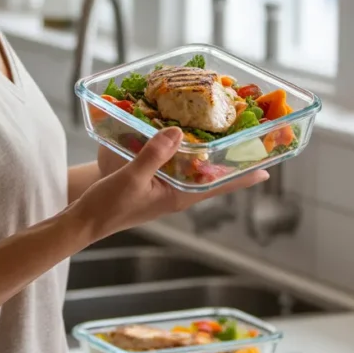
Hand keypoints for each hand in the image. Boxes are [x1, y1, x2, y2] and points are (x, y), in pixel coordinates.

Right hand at [75, 128, 268, 242]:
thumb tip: (177, 132)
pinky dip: (184, 151)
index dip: (244, 176)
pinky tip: (181, 137)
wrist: (84, 220)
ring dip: (209, 154)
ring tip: (223, 134)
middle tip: (250, 140)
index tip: (269, 167)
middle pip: (212, 176)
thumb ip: (153, 155)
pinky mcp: (153, 181)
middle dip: (231, 160)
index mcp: (179, 196)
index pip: (219, 185)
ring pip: (195, 169)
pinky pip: (176, 164)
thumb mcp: (130, 178)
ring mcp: (165, 188)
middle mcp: (177, 192)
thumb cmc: (108, 206)